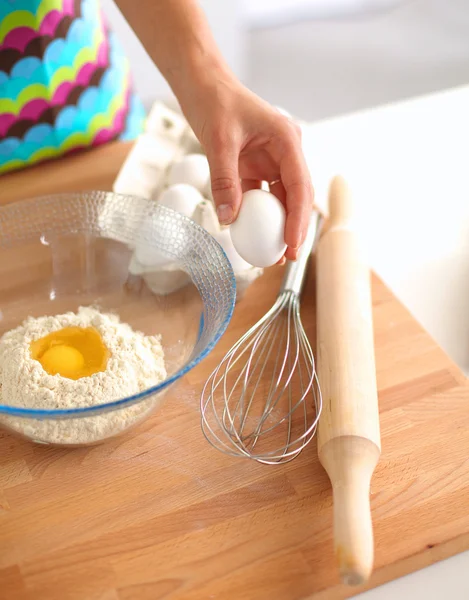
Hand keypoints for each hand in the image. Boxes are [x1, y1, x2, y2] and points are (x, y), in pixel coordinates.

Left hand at [180, 76, 313, 260]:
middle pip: (296, 196)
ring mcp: (271, 160)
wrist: (201, 83)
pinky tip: (251, 234)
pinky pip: (260, 195)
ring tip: (271, 253)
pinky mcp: (255, 166)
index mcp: (286, 140)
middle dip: (294, 227)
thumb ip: (224, 181)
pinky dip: (256, 214)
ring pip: (280, 199)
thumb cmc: (213, 101)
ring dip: (276, 225)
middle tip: (286, 257)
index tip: (293, 244)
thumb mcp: (218, 141)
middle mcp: (284, 152)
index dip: (299, 218)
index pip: (299, 185)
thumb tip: (228, 220)